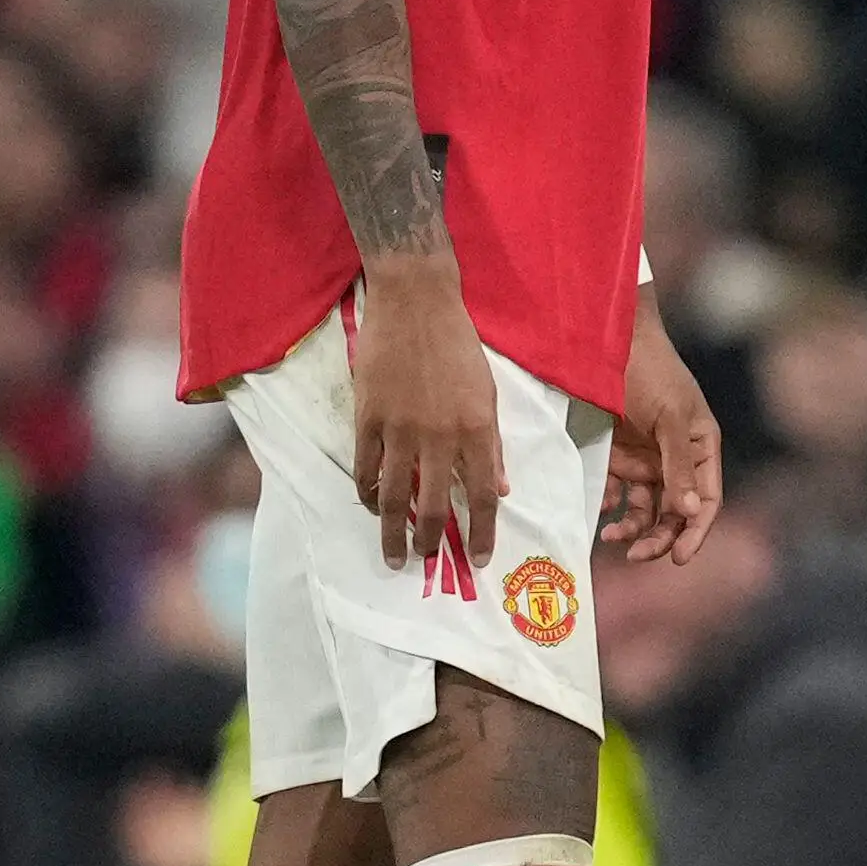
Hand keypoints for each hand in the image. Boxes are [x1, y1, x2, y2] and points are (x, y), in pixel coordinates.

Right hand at [351, 257, 503, 569]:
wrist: (416, 302)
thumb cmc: (459, 346)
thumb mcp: (489, 393)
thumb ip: (492, 444)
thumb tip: (501, 489)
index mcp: (476, 428)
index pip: (482, 495)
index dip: (483, 532)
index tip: (482, 559)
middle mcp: (438, 435)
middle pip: (431, 505)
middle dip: (430, 543)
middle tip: (425, 563)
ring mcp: (399, 428)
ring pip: (393, 496)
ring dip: (392, 532)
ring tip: (394, 555)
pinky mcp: (367, 418)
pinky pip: (365, 468)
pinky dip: (368, 493)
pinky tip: (371, 506)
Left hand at [604, 287, 722, 562]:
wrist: (607, 342)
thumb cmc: (650, 372)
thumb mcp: (669, 416)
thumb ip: (678, 465)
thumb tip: (690, 512)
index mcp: (701, 448)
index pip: (706, 501)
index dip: (695, 531)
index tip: (679, 558)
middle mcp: (676, 460)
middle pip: (674, 513)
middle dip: (658, 537)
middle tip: (635, 555)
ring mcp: (646, 460)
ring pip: (645, 510)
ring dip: (632, 528)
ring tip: (611, 537)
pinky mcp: (617, 458)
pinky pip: (616, 494)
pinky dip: (609, 507)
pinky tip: (600, 508)